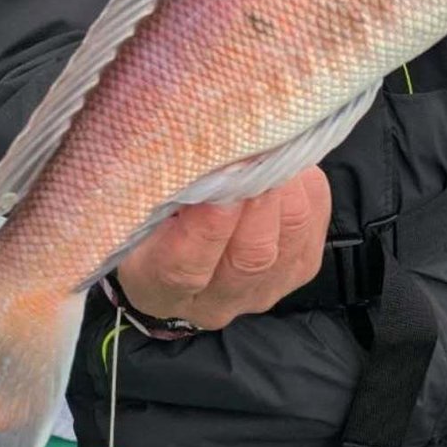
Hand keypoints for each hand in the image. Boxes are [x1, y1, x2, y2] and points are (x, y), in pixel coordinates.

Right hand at [115, 167, 331, 330]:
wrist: (179, 259)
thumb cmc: (147, 223)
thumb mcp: (133, 210)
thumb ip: (155, 190)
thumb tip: (188, 152)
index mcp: (160, 288)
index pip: (185, 268)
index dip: (206, 226)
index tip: (218, 181)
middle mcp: (219, 299)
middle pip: (251, 256)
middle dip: (258, 199)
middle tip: (256, 152)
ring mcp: (266, 287)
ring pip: (291, 237)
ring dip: (286, 188)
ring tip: (275, 146)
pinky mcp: (300, 266)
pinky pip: (313, 219)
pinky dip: (303, 185)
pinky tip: (287, 161)